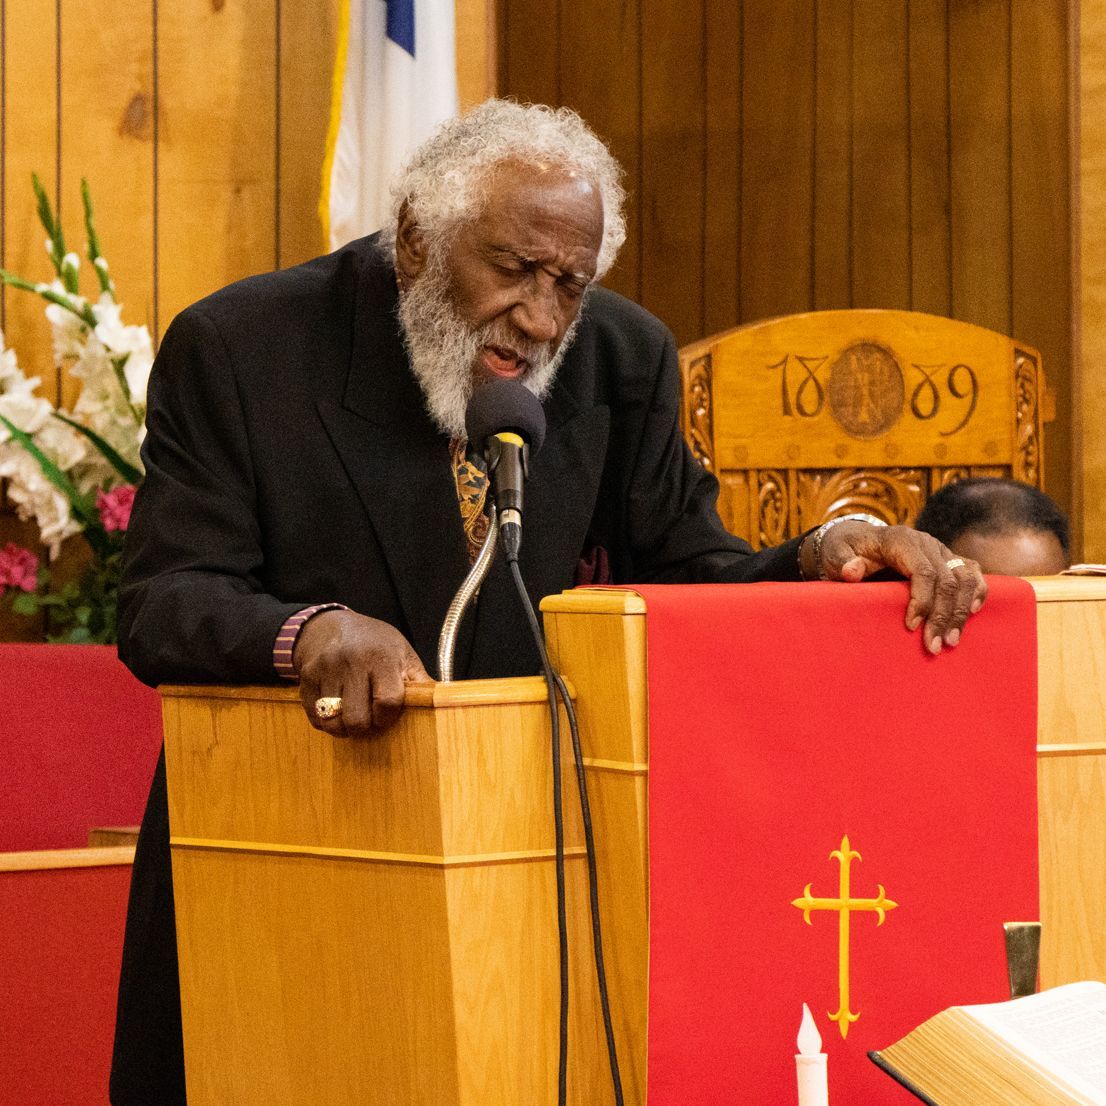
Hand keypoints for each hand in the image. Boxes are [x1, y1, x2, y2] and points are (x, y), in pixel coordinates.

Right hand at [293, 610, 430, 736]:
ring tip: (353, 716)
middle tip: (369, 719)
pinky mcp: (305, 679)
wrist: (330, 625)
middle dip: (365, 728)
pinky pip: (315, 718)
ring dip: (344, 728)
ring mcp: (324, 671)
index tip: (387, 714)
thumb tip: (444, 703)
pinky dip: (326, 721)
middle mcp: (350, 662)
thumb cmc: (373, 642)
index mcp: (379, 657)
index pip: (387, 701)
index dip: (388, 717)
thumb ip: (419, 680)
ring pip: (332, 723)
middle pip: (357, 719)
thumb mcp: (402, 653)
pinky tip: (337, 708)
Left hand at [803, 521, 986, 654]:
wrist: (857, 538)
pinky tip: (972, 614)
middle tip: (934, 646)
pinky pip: (972, 573)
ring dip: (961, 611)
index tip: (911, 627)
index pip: (924, 571)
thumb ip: (842, 561)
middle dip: (942, 616)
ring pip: (965, 578)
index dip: (922, 600)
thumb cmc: (846, 550)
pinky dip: (977, 592)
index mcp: (900, 540)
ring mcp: (941, 550)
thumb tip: (852, 572)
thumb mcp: (836, 553)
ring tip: (951, 640)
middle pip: (947, 580)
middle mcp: (926, 543)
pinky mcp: (949, 559)